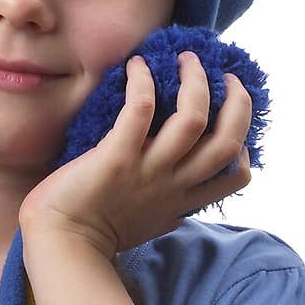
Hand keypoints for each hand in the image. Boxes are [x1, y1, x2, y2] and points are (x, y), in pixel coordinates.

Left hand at [18, 50, 252, 260]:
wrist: (61, 245)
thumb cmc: (97, 235)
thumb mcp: (147, 227)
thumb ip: (168, 213)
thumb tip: (179, 211)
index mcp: (180, 201)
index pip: (235, 176)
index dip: (243, 147)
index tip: (233, 127)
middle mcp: (172, 185)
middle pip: (227, 141)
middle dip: (237, 103)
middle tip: (226, 78)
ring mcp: (147, 170)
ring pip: (193, 118)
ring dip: (195, 82)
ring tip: (186, 59)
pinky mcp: (116, 157)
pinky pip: (140, 110)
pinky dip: (142, 82)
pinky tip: (136, 65)